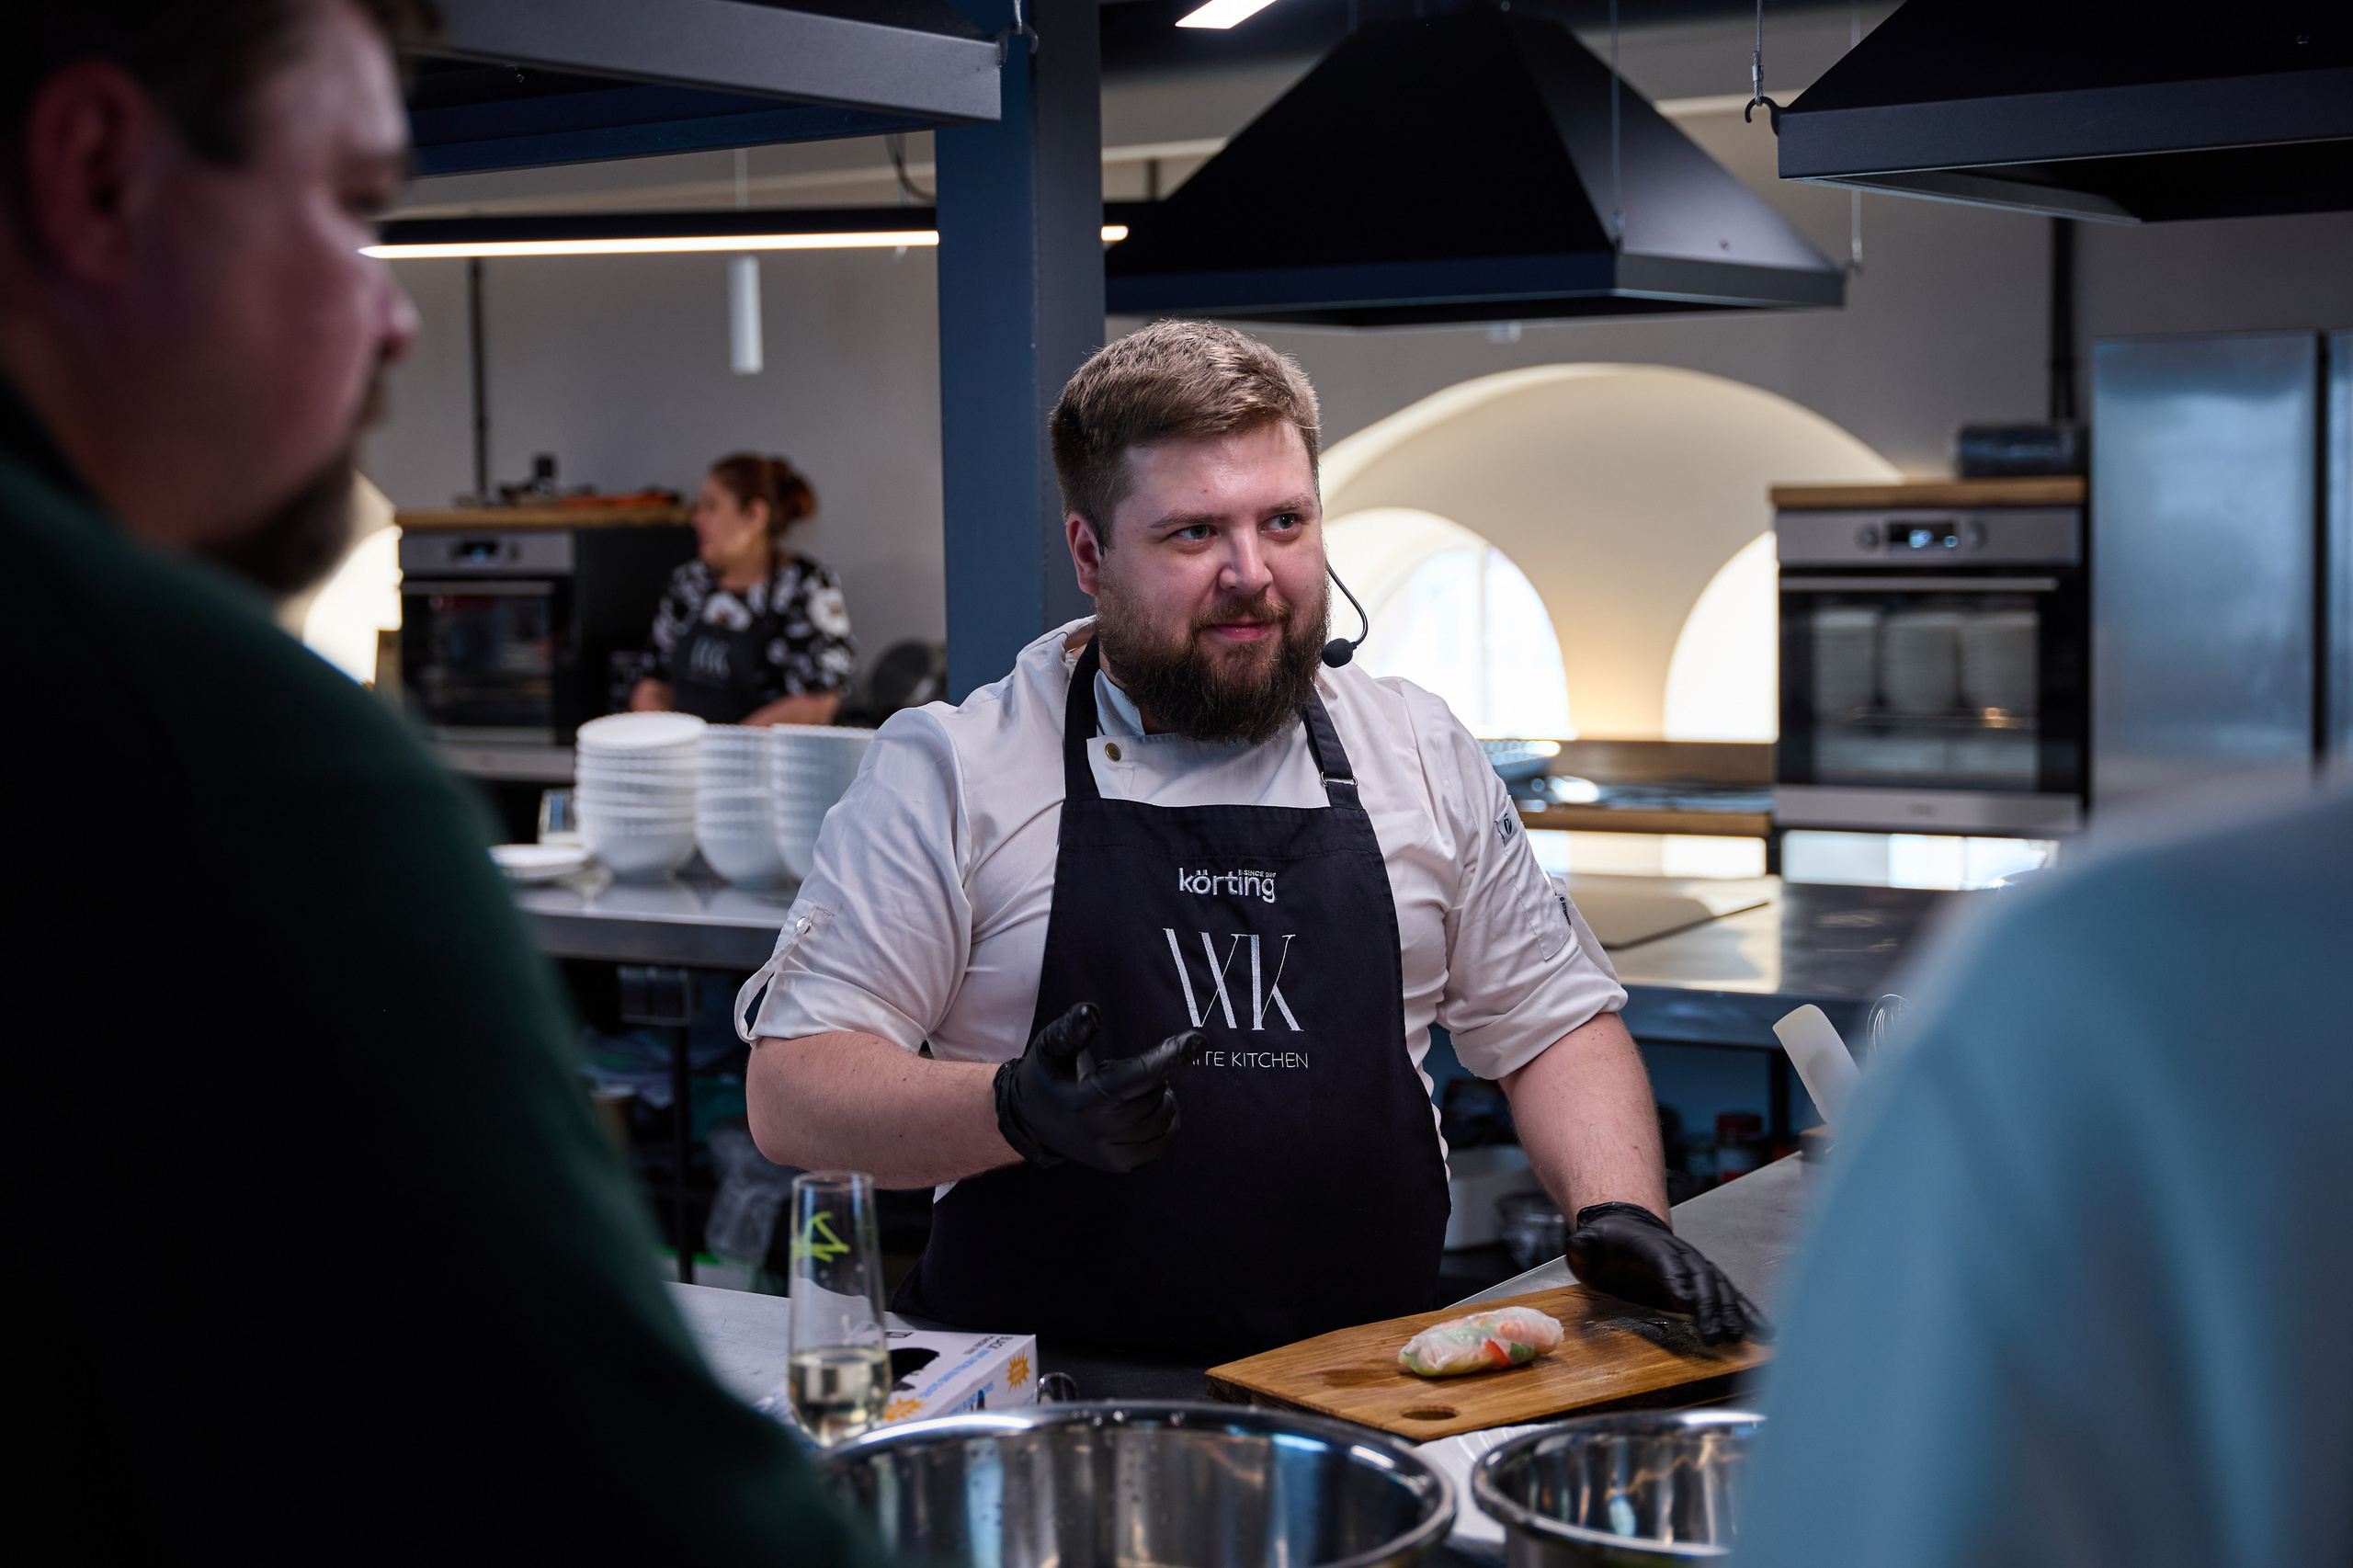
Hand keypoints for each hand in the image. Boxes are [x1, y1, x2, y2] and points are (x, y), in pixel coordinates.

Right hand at [993, 1003, 1193, 1172]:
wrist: (1033, 1122)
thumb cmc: (1048, 1075)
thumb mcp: (1049, 1047)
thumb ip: (1071, 1029)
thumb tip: (1091, 1012)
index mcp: (1083, 1101)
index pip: (1137, 1077)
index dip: (1168, 1057)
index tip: (1197, 1040)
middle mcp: (1098, 1132)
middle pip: (1153, 1096)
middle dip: (1155, 1076)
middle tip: (1136, 1069)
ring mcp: (1111, 1153)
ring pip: (1162, 1119)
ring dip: (1161, 1097)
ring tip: (1138, 1089)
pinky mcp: (1121, 1165)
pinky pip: (1163, 1142)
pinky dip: (1167, 1122)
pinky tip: (1152, 1108)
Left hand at [1565, 1202, 1768, 1344]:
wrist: (1627, 1227)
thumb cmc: (1604, 1243)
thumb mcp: (1586, 1244)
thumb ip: (1582, 1247)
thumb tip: (1581, 1248)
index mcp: (1649, 1245)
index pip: (1665, 1262)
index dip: (1676, 1280)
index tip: (1686, 1303)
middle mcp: (1679, 1255)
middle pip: (1699, 1278)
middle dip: (1709, 1306)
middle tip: (1714, 1335)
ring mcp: (1695, 1267)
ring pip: (1720, 1287)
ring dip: (1732, 1312)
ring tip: (1742, 1337)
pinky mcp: (1704, 1284)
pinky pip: (1730, 1296)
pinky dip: (1748, 1313)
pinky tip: (1763, 1332)